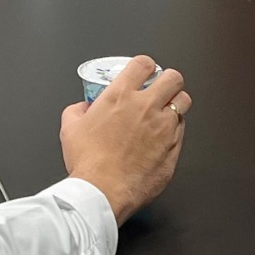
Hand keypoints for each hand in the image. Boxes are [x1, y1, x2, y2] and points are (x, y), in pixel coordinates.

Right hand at [59, 58, 190, 224]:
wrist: (103, 190)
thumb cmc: (88, 162)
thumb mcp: (70, 128)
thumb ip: (77, 111)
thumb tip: (83, 109)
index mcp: (120, 96)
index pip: (143, 64)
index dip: (145, 66)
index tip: (143, 72)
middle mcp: (145, 106)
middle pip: (173, 78)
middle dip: (169, 80)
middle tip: (162, 88)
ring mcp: (163, 127)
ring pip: (184, 102)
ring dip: (176, 103)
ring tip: (167, 111)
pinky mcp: (173, 147)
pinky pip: (182, 130)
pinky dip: (175, 129)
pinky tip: (162, 137)